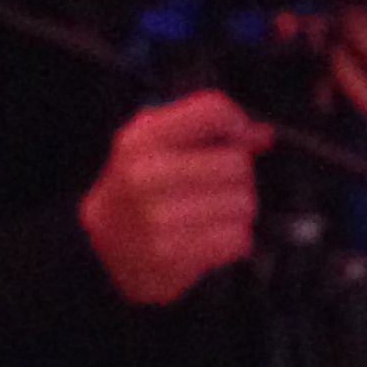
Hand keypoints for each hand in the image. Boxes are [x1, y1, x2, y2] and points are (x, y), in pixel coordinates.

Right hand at [78, 91, 266, 304]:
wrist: (103, 246)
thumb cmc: (138, 189)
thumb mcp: (155, 145)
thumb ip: (206, 132)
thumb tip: (262, 134)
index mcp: (142, 138)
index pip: (212, 111)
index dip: (239, 125)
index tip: (239, 140)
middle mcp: (146, 174)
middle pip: (237, 163)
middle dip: (241, 176)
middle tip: (224, 185)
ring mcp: (158, 218)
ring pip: (243, 204)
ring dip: (239, 211)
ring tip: (216, 213)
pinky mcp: (172, 255)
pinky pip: (237, 239)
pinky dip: (234, 239)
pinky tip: (213, 236)